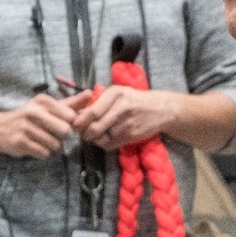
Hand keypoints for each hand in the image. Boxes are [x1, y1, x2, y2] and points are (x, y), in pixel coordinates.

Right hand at [0, 97, 76, 160]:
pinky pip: (44, 153)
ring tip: (42, 141)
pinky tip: (35, 147)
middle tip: (53, 135)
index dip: (71, 124)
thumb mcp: (48, 107)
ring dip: (53, 147)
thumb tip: (91, 94)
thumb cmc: (29, 117)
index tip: (63, 125)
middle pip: (65, 131)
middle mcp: (34, 111)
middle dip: (63, 137)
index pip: (71, 116)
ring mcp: (26, 127)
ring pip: (55, 145)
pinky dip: (43, 153)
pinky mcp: (21, 142)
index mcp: (43, 101)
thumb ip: (71, 103)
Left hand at [68, 84, 183, 150]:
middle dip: (85, 133)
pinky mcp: (132, 135)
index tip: (74, 125)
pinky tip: (106, 139)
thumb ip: (101, 101)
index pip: (93, 111)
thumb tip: (79, 114)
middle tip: (82, 134)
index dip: (80, 121)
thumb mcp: (119, 93)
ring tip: (94, 136)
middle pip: (96, 126)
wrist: (161, 109)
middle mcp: (122, 107)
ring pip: (103, 137)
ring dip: (95, 139)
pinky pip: (112, 144)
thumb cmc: (135, 99)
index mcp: (115, 94)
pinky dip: (105, 144)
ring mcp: (128, 123)